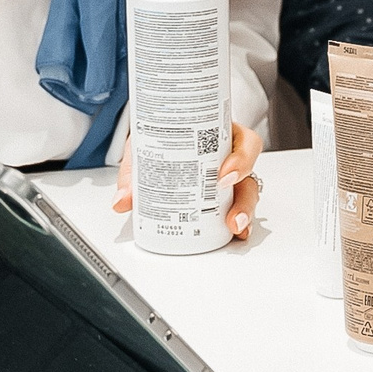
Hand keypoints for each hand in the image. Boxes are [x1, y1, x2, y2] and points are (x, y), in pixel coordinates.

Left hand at [112, 121, 262, 239]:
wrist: (152, 140)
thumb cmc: (161, 138)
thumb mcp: (145, 146)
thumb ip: (132, 174)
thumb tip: (122, 201)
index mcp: (220, 136)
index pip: (245, 143)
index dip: (242, 159)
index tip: (224, 176)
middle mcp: (229, 158)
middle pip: (249, 177)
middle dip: (244, 199)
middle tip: (230, 215)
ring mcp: (230, 181)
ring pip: (247, 196)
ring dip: (242, 214)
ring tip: (232, 228)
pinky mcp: (223, 199)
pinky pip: (236, 210)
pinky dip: (237, 225)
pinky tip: (233, 235)